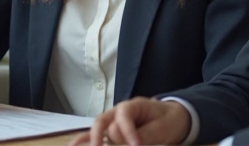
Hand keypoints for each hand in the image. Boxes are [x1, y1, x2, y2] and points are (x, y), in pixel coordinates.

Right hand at [68, 98, 190, 145]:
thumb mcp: (162, 127)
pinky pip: (98, 135)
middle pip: (104, 121)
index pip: (123, 116)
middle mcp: (118, 111)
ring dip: (90, 139)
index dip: (128, 132)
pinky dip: (86, 140)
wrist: (174, 116)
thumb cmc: (169, 119)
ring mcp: (114, 120)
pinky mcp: (113, 131)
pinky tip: (73, 145)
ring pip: (97, 127)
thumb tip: (129, 144)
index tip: (137, 145)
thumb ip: (144, 134)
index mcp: (132, 106)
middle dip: (102, 136)